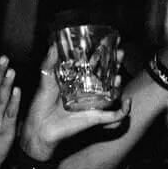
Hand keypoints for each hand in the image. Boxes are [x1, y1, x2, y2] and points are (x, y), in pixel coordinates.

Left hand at [19, 44, 128, 160]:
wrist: (39, 127)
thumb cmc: (42, 105)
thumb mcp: (46, 80)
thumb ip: (50, 63)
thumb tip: (53, 44)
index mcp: (80, 81)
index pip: (97, 65)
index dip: (106, 54)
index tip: (113, 42)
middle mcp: (89, 92)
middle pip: (109, 75)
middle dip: (117, 64)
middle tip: (120, 54)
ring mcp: (94, 104)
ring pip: (114, 94)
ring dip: (119, 85)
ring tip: (117, 78)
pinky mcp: (94, 118)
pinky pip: (114, 116)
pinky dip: (124, 111)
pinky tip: (128, 102)